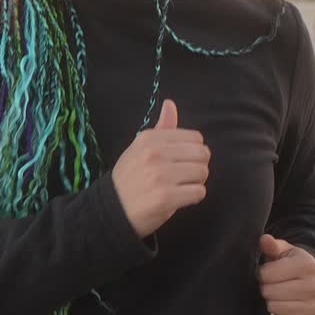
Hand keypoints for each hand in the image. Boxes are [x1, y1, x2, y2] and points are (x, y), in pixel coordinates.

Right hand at [111, 99, 209, 237]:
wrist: (112, 210)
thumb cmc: (130, 178)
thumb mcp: (140, 148)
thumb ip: (161, 128)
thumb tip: (170, 104)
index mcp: (150, 138)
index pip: (195, 138)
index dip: (192, 151)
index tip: (180, 162)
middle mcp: (155, 153)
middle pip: (202, 154)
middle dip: (197, 167)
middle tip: (183, 176)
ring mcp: (160, 175)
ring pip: (202, 173)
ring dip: (195, 182)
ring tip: (180, 187)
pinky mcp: (166, 197)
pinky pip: (199, 192)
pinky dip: (193, 197)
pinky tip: (179, 199)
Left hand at [258, 234, 314, 314]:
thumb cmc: (295, 266)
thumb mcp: (285, 252)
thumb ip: (272, 246)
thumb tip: (265, 240)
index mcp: (307, 265)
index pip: (265, 275)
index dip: (263, 273)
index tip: (271, 272)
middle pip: (269, 292)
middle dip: (267, 288)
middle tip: (275, 285)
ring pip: (275, 309)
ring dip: (273, 303)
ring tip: (281, 295)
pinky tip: (288, 307)